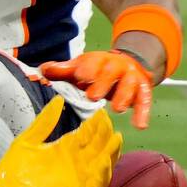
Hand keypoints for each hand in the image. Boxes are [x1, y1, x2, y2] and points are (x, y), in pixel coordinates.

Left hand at [0, 97, 121, 186]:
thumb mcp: (29, 140)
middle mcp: (75, 162)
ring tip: (115, 139)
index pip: (86, 134)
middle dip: (105, 135)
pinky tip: (104, 162)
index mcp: (65, 148)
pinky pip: (96, 186)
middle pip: (98, 147)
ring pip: (102, 165)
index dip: (94, 123)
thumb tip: (59, 98)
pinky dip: (103, 175)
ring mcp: (77, 178)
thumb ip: (45, 122)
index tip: (100, 111)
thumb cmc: (13, 169)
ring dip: (110, 153)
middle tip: (108, 122)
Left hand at [40, 49, 154, 128]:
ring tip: (118, 108)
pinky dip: (143, 113)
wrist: (129, 63)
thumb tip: (42, 70)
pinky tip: (140, 126)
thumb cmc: (98, 69)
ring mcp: (132, 77)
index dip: (86, 68)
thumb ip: (63, 71)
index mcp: (99, 60)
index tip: (78, 75)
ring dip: (124, 96)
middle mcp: (117, 66)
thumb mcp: (81, 67)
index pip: (92, 62)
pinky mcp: (143, 90)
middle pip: (111, 73)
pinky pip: (144, 101)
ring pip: (130, 85)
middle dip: (103, 83)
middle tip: (93, 96)